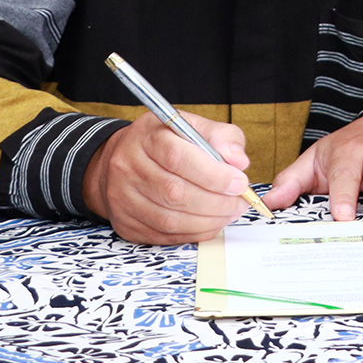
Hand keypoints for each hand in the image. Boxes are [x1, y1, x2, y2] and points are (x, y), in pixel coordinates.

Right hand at [83, 110, 251, 244]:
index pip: (178, 158)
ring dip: (208, 220)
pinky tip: (211, 223)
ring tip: (229, 213)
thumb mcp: (194, 126)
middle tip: (240, 202)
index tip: (240, 182)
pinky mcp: (125, 223)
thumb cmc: (165, 142)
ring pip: (170, 219)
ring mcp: (122, 198)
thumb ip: (222, 138)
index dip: (214, 175)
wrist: (122, 159)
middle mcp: (128, 166)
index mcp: (147, 136)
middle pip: (175, 192)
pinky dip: (194, 233)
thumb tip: (239, 161)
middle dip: (216, 202)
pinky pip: (164, 236)